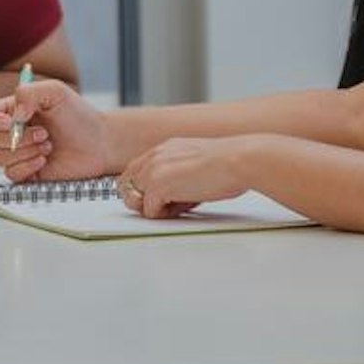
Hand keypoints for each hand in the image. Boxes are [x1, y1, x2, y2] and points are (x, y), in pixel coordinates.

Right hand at [0, 78, 115, 181]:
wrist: (99, 144)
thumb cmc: (79, 117)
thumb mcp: (55, 91)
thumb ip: (29, 93)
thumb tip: (13, 113)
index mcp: (13, 110)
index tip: (9, 122)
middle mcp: (12, 132)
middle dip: (18, 137)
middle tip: (43, 133)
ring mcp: (18, 153)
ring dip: (25, 151)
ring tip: (47, 145)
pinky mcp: (25, 172)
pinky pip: (11, 174)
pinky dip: (27, 166)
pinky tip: (44, 159)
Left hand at [117, 137, 249, 218]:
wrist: (238, 160)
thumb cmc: (228, 164)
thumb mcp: (195, 162)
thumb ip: (177, 173)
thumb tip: (174, 194)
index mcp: (164, 148)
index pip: (135, 171)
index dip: (143, 189)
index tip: (157, 199)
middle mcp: (154, 156)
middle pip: (126, 185)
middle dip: (141, 200)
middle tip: (166, 206)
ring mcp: (153, 171)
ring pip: (135, 199)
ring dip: (153, 207)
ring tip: (180, 204)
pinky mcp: (157, 187)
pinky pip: (149, 211)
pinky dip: (165, 214)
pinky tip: (186, 205)